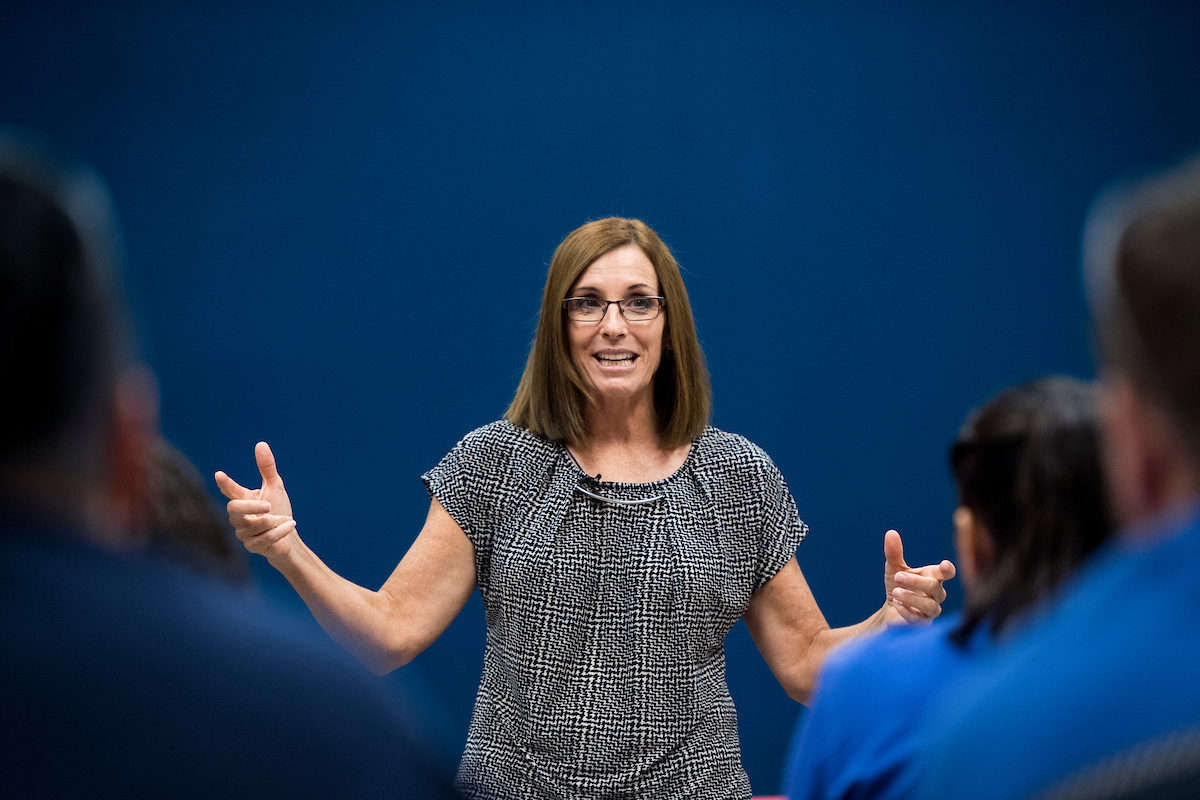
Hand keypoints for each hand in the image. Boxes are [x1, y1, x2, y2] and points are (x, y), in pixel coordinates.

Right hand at [215, 441, 297, 559]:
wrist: (289, 537)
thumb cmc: (279, 509)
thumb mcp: (275, 487)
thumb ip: (267, 468)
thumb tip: (260, 444)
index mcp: (244, 499)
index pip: (231, 491)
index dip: (225, 484)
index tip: (219, 475)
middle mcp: (239, 517)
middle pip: (234, 509)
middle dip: (252, 507)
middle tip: (268, 505)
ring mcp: (244, 533)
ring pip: (255, 524)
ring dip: (275, 520)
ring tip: (286, 518)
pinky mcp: (252, 546)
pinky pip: (266, 537)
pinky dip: (281, 530)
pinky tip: (290, 525)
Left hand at [882, 529, 955, 624]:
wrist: (890, 610)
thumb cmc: (898, 586)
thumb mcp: (894, 568)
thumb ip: (894, 553)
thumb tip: (890, 533)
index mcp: (933, 577)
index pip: (947, 573)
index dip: (947, 570)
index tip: (943, 566)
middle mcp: (936, 594)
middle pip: (934, 587)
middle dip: (915, 581)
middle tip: (897, 577)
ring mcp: (932, 610)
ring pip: (930, 605)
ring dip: (911, 597)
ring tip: (895, 593)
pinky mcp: (923, 623)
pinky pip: (919, 619)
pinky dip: (907, 610)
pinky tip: (896, 604)